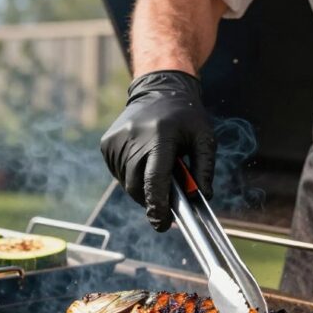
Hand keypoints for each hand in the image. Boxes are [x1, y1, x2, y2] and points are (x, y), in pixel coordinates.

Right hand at [100, 70, 215, 230]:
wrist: (159, 89)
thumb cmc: (186, 117)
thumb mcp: (204, 139)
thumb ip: (204, 170)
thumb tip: (200, 199)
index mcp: (159, 136)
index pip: (154, 180)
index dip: (158, 206)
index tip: (162, 224)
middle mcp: (133, 138)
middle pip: (138, 187)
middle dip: (152, 200)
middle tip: (166, 203)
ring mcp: (116, 141)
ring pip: (127, 184)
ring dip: (142, 187)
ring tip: (156, 170)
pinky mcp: (107, 144)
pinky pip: (119, 174)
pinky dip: (131, 177)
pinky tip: (143, 161)